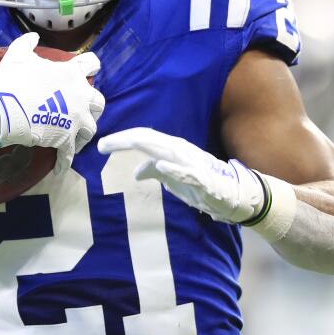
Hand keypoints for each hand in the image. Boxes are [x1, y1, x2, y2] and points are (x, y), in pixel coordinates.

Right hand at [0, 32, 105, 172]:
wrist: (2, 109)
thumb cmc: (10, 81)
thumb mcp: (17, 56)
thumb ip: (27, 44)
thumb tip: (33, 37)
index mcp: (70, 73)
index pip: (92, 64)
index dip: (91, 67)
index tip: (91, 71)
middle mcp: (79, 95)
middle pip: (98, 101)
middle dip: (92, 106)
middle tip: (81, 110)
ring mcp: (76, 118)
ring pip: (91, 128)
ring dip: (83, 134)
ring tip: (74, 139)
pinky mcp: (67, 139)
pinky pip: (70, 154)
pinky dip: (65, 162)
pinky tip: (59, 170)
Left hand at [97, 127, 265, 222]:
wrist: (232, 195)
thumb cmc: (200, 184)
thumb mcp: (171, 178)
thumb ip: (153, 172)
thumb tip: (136, 172)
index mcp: (171, 148)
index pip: (143, 138)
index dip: (122, 140)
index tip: (101, 146)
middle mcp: (180, 150)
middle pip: (149, 139)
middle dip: (125, 140)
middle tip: (102, 145)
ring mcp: (192, 163)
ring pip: (166, 149)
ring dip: (144, 146)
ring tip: (124, 143)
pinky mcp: (203, 179)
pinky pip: (187, 172)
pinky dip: (173, 168)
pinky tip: (160, 165)